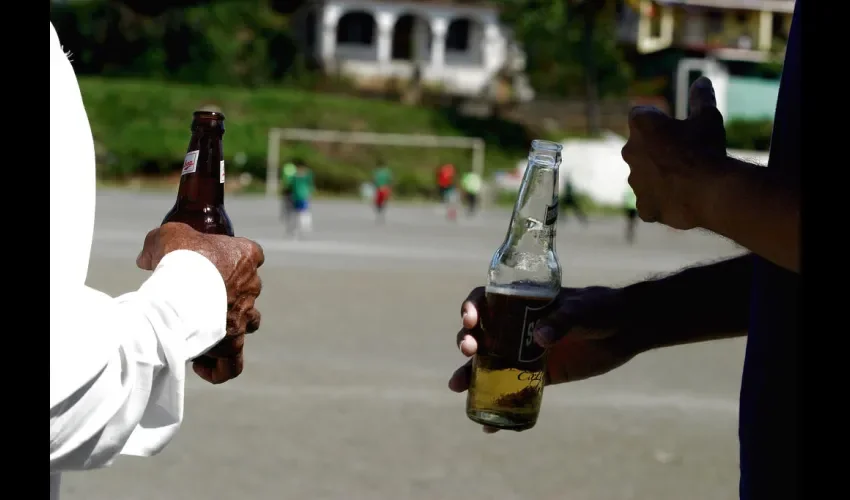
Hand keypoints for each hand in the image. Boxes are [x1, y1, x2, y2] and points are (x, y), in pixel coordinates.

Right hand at [137, 222, 264, 383]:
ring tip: (201, 332)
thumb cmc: (180, 259)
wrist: (183, 291)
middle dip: (225, 296)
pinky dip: (219, 367)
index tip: (211, 264)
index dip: (235, 258)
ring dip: (228, 329)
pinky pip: (232, 363)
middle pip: (247, 290)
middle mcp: (252, 286)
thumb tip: (146, 259)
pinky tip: (201, 365)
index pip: (252, 254)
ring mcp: (245, 316)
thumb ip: (157, 245)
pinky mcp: (233, 342)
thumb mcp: (166, 238)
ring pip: (247, 325)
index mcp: (245, 255)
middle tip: (195, 300)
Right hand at [449, 286, 638, 432]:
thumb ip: (562, 320)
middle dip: (467, 342)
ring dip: (469, 375)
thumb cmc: (601, 308)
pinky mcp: (539, 375)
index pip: (487, 300)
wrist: (626, 330)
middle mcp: (516, 326)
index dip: (471, 308)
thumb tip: (540, 338)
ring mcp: (525, 351)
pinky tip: (489, 426)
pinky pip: (513, 390)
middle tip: (468, 352)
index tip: (470, 320)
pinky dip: (500, 406)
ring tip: (457, 387)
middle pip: (481, 333)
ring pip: (489, 363)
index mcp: (522, 302)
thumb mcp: (581, 309)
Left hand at [621, 76, 726, 228]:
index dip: (658, 120)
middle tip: (682, 155)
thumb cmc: (708, 149)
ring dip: (658, 175)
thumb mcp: (708, 118)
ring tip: (685, 180)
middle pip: (640, 147)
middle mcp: (630, 151)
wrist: (711, 191)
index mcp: (642, 125)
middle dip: (656, 149)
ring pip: (643, 175)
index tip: (674, 127)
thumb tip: (701, 80)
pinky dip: (661, 201)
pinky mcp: (643, 206)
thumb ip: (701, 98)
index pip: (641, 115)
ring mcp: (634, 181)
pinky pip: (649, 202)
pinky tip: (680, 200)